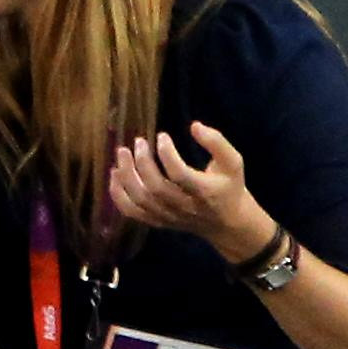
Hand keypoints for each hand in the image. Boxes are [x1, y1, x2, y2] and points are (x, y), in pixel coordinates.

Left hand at [109, 123, 271, 257]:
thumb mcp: (233, 162)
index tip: (162, 136)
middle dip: (142, 163)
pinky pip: (132, 212)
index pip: (180, 174)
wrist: (227, 223)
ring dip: (126, 176)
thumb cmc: (229, 186)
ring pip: (141, 200)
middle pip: (155, 188)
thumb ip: (216, 142)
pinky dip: (118, 195)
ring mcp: (169, 216)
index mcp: (205, 191)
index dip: (167, 154)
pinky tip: (114, 176)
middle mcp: (184, 206)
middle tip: (138, 142)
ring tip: (122, 154)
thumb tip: (194, 126)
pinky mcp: (158, 222)